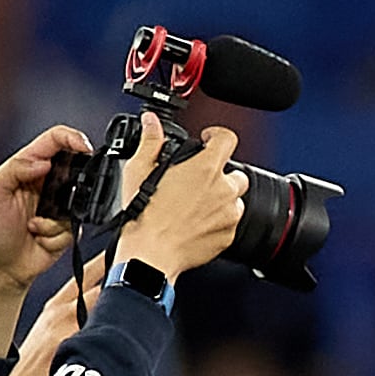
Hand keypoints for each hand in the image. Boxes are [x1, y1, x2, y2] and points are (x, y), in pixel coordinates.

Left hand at [0, 126, 93, 294]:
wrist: (0, 267)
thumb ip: (14, 169)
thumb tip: (43, 161)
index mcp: (26, 167)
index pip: (54, 141)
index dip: (72, 138)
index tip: (85, 148)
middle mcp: (46, 183)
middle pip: (75, 168)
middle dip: (71, 184)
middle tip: (54, 201)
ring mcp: (59, 205)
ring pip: (78, 201)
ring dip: (55, 219)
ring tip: (34, 227)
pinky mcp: (68, 226)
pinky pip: (76, 226)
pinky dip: (56, 234)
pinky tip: (39, 238)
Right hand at [116, 124, 247, 281]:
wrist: (151, 253)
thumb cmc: (145, 215)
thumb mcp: (139, 169)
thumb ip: (150, 141)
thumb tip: (151, 122)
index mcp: (205, 169)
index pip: (227, 139)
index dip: (217, 135)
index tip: (209, 140)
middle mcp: (223, 190)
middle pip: (235, 173)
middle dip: (220, 174)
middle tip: (199, 181)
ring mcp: (229, 214)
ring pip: (235, 199)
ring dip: (221, 198)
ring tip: (196, 204)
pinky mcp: (229, 236)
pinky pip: (230, 223)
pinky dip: (218, 220)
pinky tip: (197, 222)